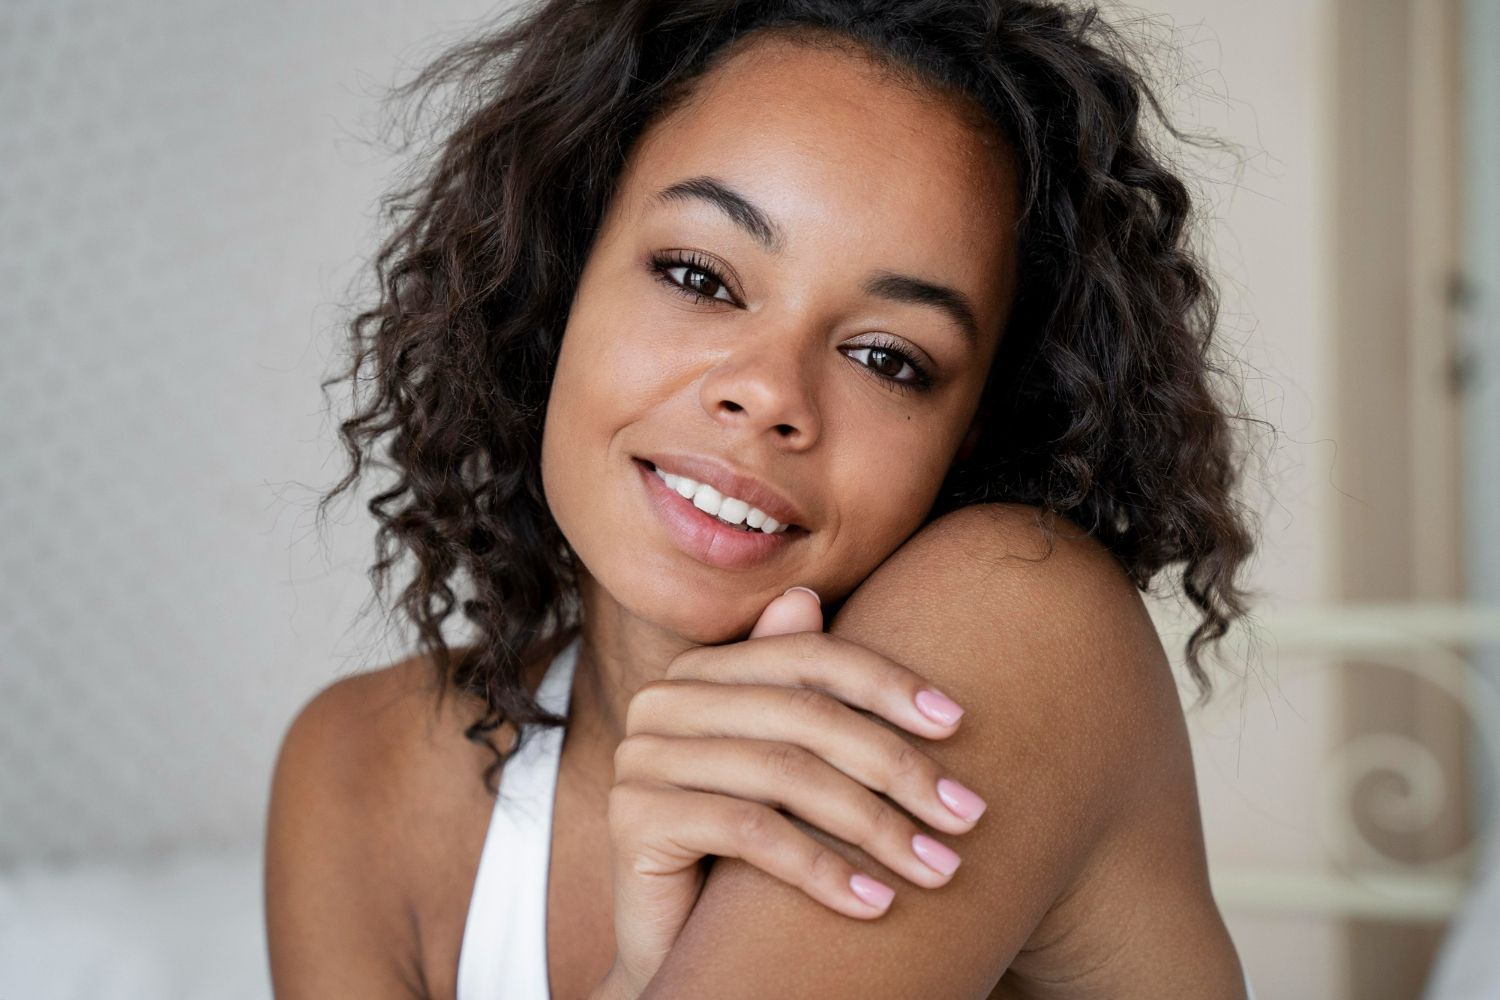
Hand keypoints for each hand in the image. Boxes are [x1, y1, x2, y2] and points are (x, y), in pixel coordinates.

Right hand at [598, 587, 984, 996]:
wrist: (679, 946)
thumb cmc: (744, 854)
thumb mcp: (784, 770)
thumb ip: (798, 690)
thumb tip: (807, 593)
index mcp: (701, 671)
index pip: (808, 657)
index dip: (888, 684)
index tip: (959, 725)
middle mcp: (662, 700)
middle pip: (805, 715)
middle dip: (898, 766)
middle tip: (966, 816)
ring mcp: (642, 756)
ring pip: (785, 774)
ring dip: (876, 826)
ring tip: (937, 868)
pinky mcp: (633, 815)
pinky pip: (750, 830)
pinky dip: (822, 868)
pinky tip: (875, 903)